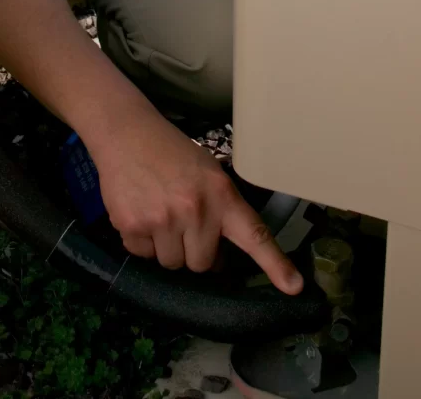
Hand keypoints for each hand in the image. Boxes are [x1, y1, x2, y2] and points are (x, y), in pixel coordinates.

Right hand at [88, 108, 303, 295]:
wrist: (126, 134)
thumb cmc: (171, 152)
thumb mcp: (208, 173)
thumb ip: (219, 211)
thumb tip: (218, 257)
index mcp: (221, 195)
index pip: (254, 235)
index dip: (275, 264)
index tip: (294, 287)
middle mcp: (195, 211)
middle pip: (202, 264)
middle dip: (193, 250)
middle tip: (182, 224)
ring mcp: (163, 220)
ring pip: (171, 263)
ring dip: (166, 247)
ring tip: (158, 214)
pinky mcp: (132, 226)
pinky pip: (142, 255)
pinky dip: (141, 241)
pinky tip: (140, 212)